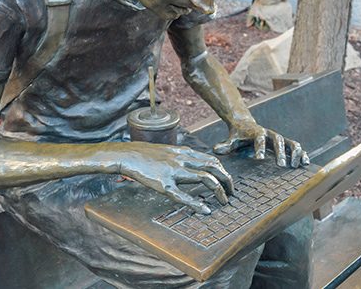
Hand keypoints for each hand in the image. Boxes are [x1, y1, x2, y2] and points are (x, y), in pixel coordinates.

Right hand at [116, 142, 234, 213]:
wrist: (128, 155)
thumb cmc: (147, 155)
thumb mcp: (169, 150)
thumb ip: (183, 156)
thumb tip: (196, 163)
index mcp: (184, 152)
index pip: (212, 160)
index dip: (224, 172)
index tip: (228, 182)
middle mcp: (183, 160)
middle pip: (214, 167)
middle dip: (227, 181)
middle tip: (231, 193)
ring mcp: (174, 171)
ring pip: (205, 178)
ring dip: (219, 191)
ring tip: (224, 201)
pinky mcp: (164, 184)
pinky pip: (183, 195)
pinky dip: (197, 204)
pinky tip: (205, 211)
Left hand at [213, 117, 308, 167]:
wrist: (246, 125)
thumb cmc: (238, 135)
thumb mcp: (231, 139)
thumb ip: (226, 145)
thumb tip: (216, 150)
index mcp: (257, 133)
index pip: (259, 139)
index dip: (260, 148)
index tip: (260, 159)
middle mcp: (270, 134)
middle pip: (278, 141)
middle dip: (280, 153)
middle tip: (281, 165)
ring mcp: (279, 138)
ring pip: (291, 143)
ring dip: (295, 153)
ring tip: (296, 165)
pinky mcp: (284, 144)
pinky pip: (296, 148)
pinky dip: (302, 154)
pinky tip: (306, 163)